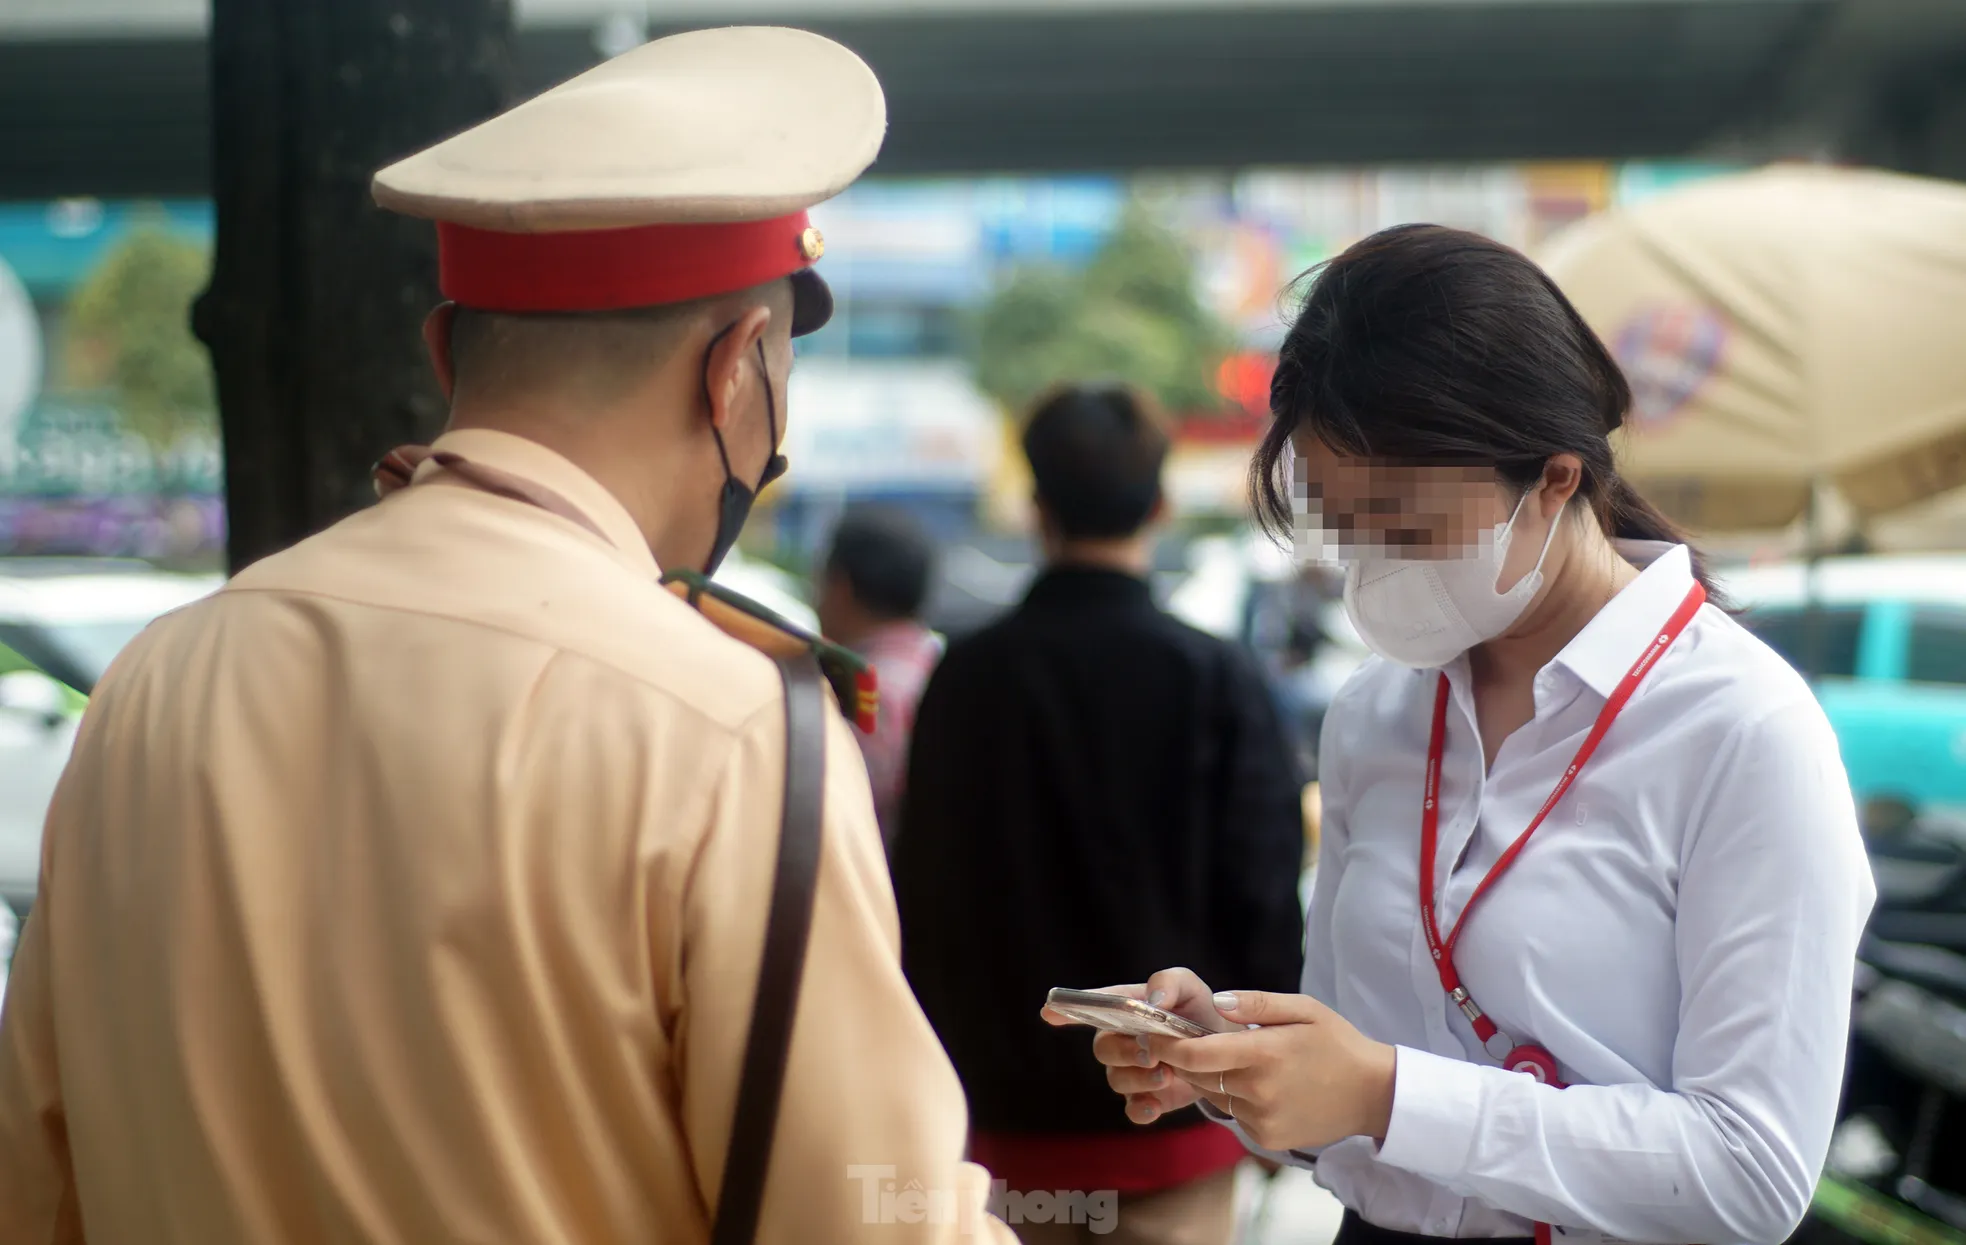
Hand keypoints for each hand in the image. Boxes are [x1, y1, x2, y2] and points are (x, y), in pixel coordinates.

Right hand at [1038, 968, 1236, 1124]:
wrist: (1227, 1052)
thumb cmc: (1202, 1013)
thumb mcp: (1192, 989)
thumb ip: (1169, 983)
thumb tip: (1153, 1000)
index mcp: (1127, 1008)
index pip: (1092, 1006)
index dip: (1068, 1009)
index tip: (1048, 1011)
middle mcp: (1122, 1039)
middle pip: (1103, 1047)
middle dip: (1125, 1052)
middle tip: (1152, 1053)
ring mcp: (1132, 1071)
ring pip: (1116, 1079)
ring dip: (1140, 1079)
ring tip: (1167, 1074)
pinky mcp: (1147, 1099)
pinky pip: (1132, 1110)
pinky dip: (1141, 1110)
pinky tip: (1155, 1106)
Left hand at [1143, 989, 1396, 1152]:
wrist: (1373, 1093)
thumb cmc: (1337, 1043)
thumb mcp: (1303, 1009)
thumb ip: (1256, 1003)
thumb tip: (1216, 1001)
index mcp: (1264, 1054)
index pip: (1195, 1054)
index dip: (1166, 1045)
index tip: (1151, 1035)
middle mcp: (1258, 1091)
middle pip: (1197, 1075)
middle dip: (1184, 1059)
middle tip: (1184, 1040)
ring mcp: (1262, 1119)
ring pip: (1215, 1095)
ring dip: (1213, 1078)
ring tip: (1237, 1060)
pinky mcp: (1267, 1138)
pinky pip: (1236, 1115)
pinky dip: (1236, 1099)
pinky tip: (1261, 1086)